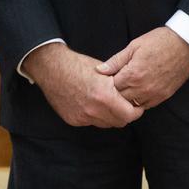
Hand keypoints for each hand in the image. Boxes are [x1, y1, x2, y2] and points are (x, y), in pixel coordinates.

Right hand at [23, 43, 142, 128]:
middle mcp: (94, 110)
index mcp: (104, 96)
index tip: (137, 106)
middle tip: (125, 106)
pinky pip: (91, 122)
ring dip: (110, 117)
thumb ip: (117, 85)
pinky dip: (96, 116)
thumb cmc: (78, 65)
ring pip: (106, 124)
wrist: (51, 68)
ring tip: (109, 104)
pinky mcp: (73, 120)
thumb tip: (132, 91)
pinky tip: (92, 104)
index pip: (129, 114)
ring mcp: (83, 117)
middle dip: (125, 115)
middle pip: (119, 122)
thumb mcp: (103, 71)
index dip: (136, 111)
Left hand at [95, 27, 188, 109]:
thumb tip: (100, 70)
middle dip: (114, 93)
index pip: (111, 87)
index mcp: (132, 74)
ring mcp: (154, 94)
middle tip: (112, 85)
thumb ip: (116, 61)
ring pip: (133, 105)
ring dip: (127, 99)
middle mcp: (142, 88)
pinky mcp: (163, 96)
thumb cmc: (159, 41)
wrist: (185, 44)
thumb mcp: (134, 46)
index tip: (105, 79)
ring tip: (124, 90)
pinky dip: (139, 102)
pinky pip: (146, 106)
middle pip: (120, 99)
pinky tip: (136, 93)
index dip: (107, 83)